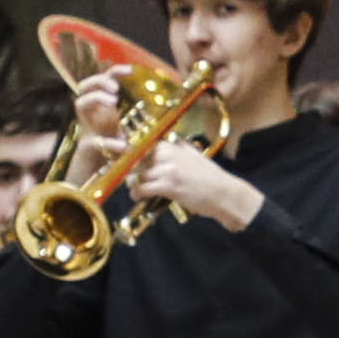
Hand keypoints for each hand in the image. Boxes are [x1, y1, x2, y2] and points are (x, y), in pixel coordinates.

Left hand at [128, 135, 262, 232]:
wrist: (225, 194)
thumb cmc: (211, 177)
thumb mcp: (195, 155)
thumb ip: (181, 147)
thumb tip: (171, 141)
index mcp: (172, 146)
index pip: (141, 143)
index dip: (125, 149)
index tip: (113, 152)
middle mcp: (168, 154)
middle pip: (135, 159)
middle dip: (126, 169)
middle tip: (122, 176)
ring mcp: (168, 170)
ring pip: (137, 175)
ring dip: (132, 184)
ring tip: (134, 190)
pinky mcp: (169, 186)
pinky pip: (143, 188)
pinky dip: (138, 193)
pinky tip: (139, 196)